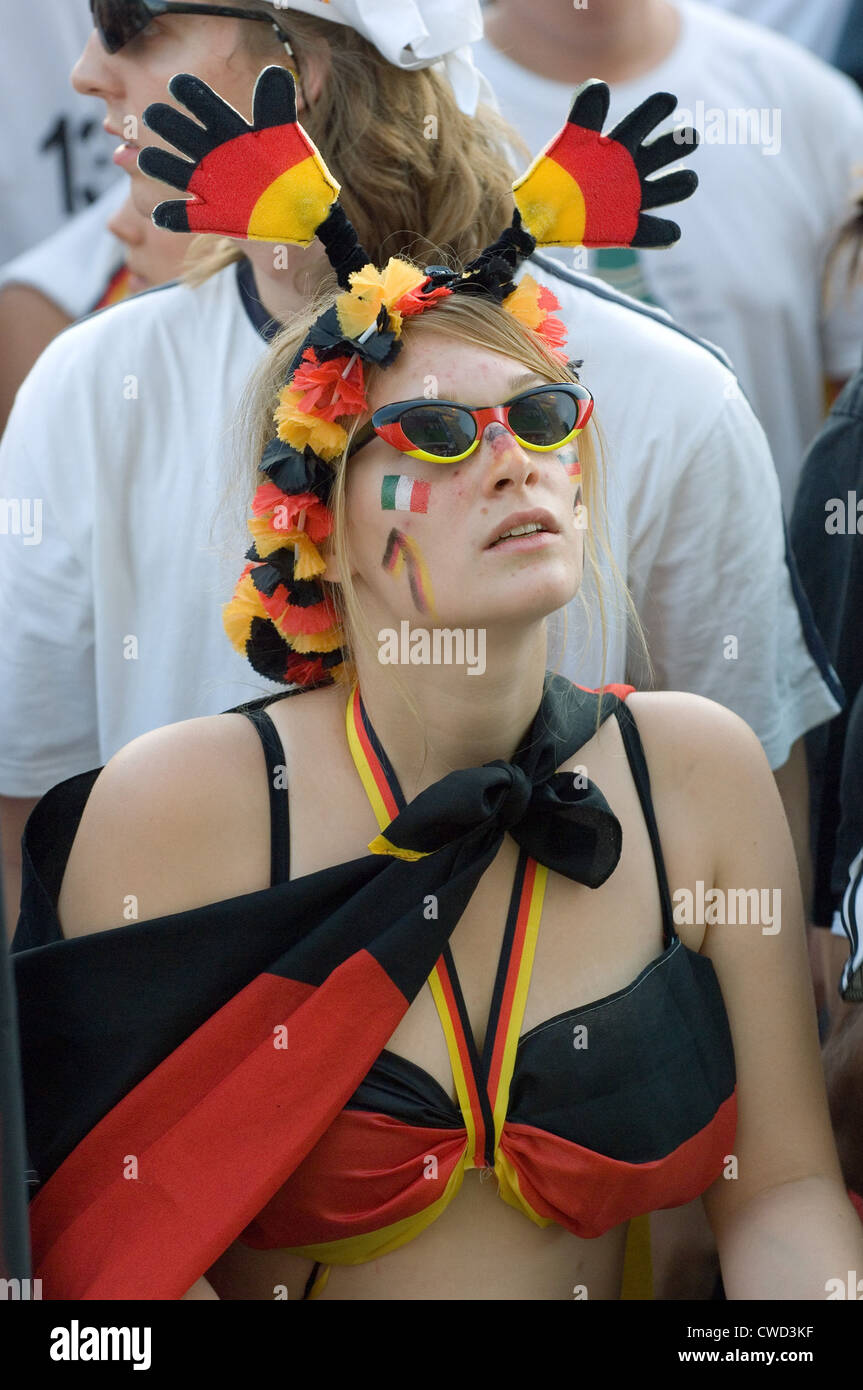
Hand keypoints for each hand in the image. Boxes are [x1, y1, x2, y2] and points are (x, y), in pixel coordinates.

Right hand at [138, 65, 339, 244]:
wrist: (302, 213)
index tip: (178, 83)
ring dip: (161, 166)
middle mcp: (214, 156)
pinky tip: (162, 215)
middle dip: (168, 125)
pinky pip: (188, 217)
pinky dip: (174, 217)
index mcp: (230, 132)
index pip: (207, 107)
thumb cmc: (292, 169)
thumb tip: (273, 73)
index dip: (193, 95)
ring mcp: (211, 186)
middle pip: (184, 135)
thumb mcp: (287, 137)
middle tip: (152, 114)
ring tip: (146, 159)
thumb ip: (277, 108)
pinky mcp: (214, 216)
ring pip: (178, 173)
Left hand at [512, 78, 698, 249]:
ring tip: (687, 180)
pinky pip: (650, 232)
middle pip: (663, 152)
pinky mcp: (628, 227)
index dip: (655, 110)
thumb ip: (584, 114)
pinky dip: (663, 232)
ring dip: (678, 185)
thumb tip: (600, 86)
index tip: (668, 100)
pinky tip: (671, 232)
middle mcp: (632, 169)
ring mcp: (633, 199)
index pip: (642, 121)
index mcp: (620, 144)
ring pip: (667, 189)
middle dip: (678, 144)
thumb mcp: (570, 141)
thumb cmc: (558, 173)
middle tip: (690, 137)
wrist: (542, 212)